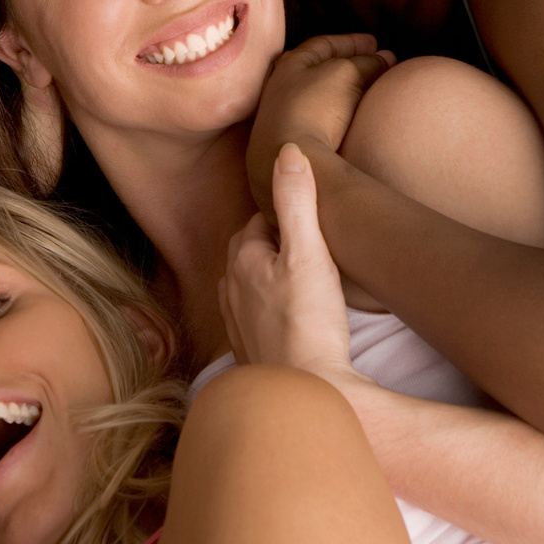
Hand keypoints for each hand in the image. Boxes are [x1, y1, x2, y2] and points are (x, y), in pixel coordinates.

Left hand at [220, 144, 358, 385]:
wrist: (302, 393)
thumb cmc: (309, 323)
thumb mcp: (310, 252)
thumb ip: (298, 201)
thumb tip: (288, 150)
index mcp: (243, 258)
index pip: (262, 221)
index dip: (289, 216)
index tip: (313, 218)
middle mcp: (231, 287)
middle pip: (252, 251)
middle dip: (276, 243)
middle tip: (312, 242)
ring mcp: (237, 321)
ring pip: (250, 284)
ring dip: (270, 276)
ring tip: (303, 276)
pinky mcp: (249, 350)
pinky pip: (255, 315)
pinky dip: (270, 308)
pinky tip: (291, 317)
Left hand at [247, 34, 394, 212]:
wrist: (291, 158)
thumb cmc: (314, 108)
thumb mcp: (345, 74)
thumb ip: (366, 62)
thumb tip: (386, 58)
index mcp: (290, 63)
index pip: (323, 44)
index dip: (351, 42)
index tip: (375, 43)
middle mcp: (281, 87)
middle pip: (318, 68)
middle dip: (349, 63)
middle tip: (375, 63)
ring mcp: (282, 116)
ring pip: (319, 95)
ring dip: (345, 88)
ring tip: (370, 89)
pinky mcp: (291, 140)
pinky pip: (319, 118)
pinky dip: (339, 110)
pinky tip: (354, 118)